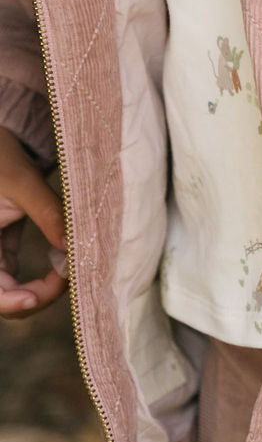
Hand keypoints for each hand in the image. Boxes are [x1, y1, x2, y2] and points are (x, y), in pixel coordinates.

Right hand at [0, 126, 66, 318]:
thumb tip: (73, 248)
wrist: (0, 138)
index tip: (38, 296)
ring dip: (42, 289)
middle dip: (36, 297)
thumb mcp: (23, 182)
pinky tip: (63, 261)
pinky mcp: (4, 246)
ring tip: (68, 270)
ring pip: (14, 290)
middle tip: (67, 278)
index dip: (12, 303)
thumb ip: (49, 214)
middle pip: (5, 298)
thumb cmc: (0, 155)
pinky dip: (43, 275)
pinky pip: (20, 275)